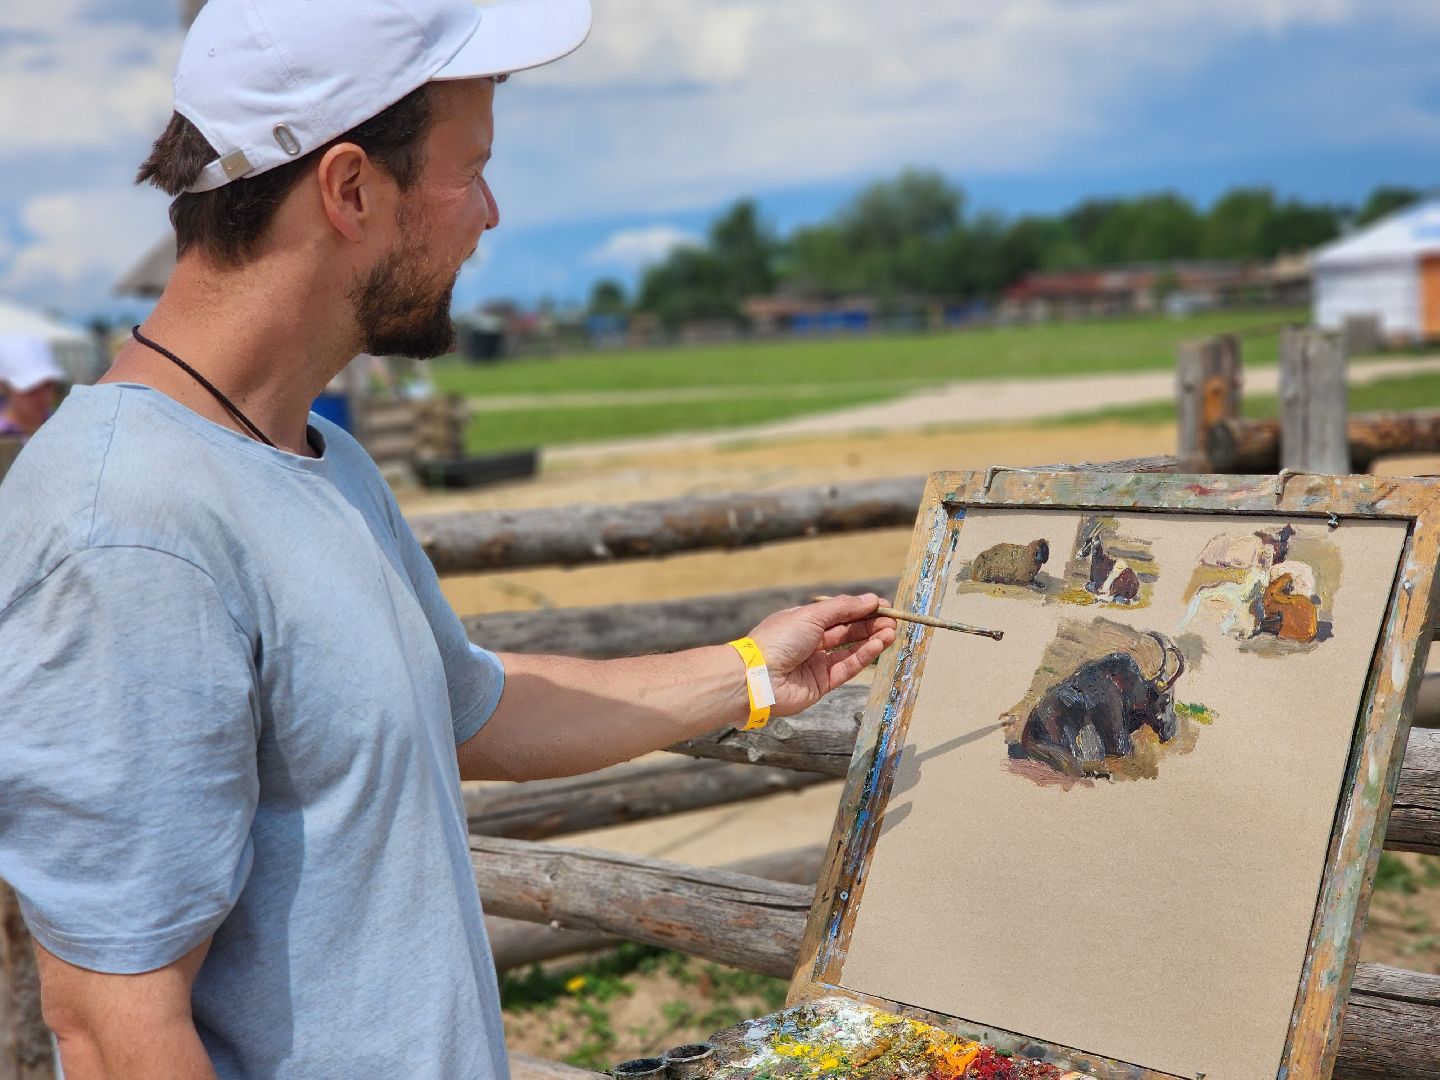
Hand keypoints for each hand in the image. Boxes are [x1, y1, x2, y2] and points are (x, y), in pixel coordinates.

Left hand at [746, 593, 897, 716]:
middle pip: (846, 631)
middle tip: (892, 620)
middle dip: (870, 624)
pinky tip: (878, 645)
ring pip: (850, 650)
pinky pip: (846, 667)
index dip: (860, 609)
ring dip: (871, 640)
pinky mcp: (821, 684)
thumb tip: (869, 599)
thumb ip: (843, 608)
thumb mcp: (811, 615)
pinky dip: (863, 656)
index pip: (837, 613)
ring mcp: (816, 663)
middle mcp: (810, 642)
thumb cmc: (778, 640)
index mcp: (803, 621)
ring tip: (891, 632)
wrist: (757, 677)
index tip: (883, 606)